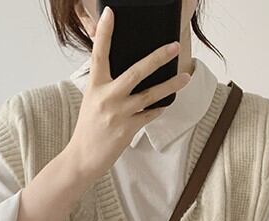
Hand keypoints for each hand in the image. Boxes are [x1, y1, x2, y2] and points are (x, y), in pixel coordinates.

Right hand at [65, 5, 191, 181]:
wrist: (82, 158)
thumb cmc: (88, 128)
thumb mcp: (92, 100)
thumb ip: (105, 84)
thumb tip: (124, 72)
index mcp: (95, 86)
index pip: (99, 54)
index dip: (103, 33)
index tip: (110, 14)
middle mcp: (107, 97)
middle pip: (136, 72)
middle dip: (157, 58)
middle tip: (174, 47)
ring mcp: (119, 114)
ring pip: (150, 95)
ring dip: (170, 85)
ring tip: (185, 77)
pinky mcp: (128, 130)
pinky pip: (150, 115)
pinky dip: (159, 109)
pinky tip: (166, 104)